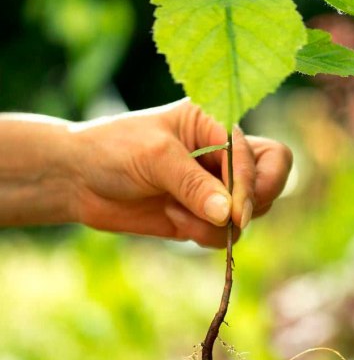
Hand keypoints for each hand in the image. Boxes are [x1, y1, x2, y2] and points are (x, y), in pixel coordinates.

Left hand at [70, 99, 291, 245]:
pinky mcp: (205, 215)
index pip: (258, 155)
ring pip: (252, 212)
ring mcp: (217, 186)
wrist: (75, 179)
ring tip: (177, 212)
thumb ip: (194, 185)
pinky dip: (205, 235)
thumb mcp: (154, 157)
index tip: (236, 213)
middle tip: (233, 219)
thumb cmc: (112, 150)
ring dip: (220, 223)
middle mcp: (224, 153)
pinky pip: (226, 233)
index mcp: (217, 124)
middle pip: (272, 177)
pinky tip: (172, 219)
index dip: (250, 184)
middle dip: (255, 201)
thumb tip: (230, 215)